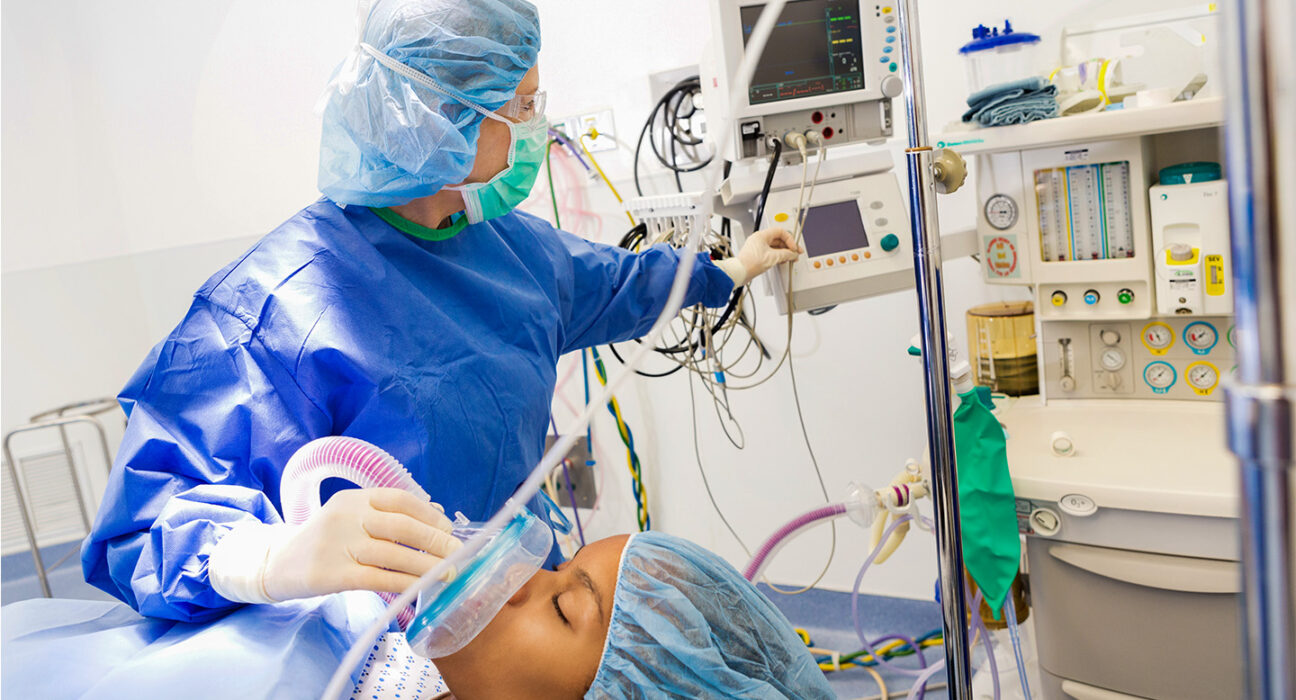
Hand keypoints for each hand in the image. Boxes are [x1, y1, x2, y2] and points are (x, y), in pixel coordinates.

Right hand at [262, 488, 460, 600]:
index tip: (447, 528)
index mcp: (354, 499)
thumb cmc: (325, 542)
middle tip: (457, 553)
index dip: (428, 514)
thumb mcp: (350, 518)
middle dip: (434, 540)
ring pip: (392, 554)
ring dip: (425, 565)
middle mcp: (347, 517)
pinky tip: (420, 587)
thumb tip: (437, 513)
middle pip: (400, 525)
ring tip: (447, 574)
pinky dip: (403, 583)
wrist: (276, 564)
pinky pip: (377, 578)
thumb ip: (387, 516)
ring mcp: (338, 545)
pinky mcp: (332, 574)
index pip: (399, 499)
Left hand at [737, 227, 803, 281]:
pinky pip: (771, 253)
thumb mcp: (772, 258)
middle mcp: (759, 239)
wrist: (739, 273)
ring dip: (784, 253)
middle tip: (796, 254)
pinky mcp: (758, 255)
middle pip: (779, 240)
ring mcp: (758, 247)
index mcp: (762, 236)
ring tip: (790, 259)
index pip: (780, 232)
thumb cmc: (750, 263)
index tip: (794, 248)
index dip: (789, 239)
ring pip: (775, 247)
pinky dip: (778, 256)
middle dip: (788, 247)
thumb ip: (786, 254)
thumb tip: (793, 254)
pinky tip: (782, 261)